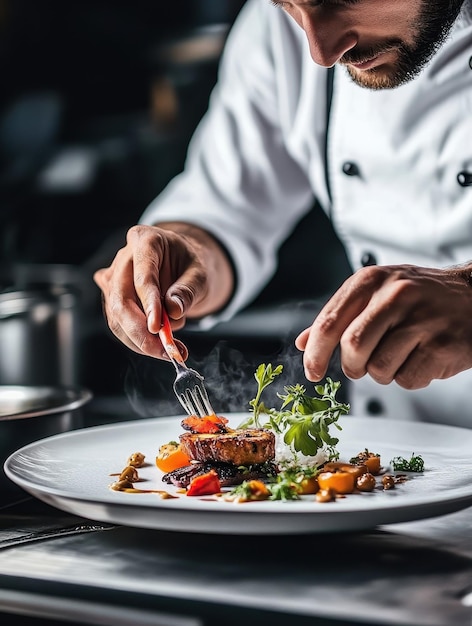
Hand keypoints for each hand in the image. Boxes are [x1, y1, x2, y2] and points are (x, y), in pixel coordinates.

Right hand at [93, 223, 232, 358]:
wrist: (183, 267)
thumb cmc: (191, 265)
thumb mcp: (200, 273)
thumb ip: (188, 290)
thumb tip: (173, 311)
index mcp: (144, 240)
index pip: (142, 275)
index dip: (148, 302)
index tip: (157, 327)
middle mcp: (123, 259)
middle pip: (121, 300)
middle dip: (140, 331)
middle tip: (166, 350)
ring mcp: (114, 280)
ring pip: (117, 317)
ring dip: (142, 340)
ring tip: (172, 349)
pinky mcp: (112, 299)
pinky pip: (120, 325)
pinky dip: (139, 341)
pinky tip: (160, 345)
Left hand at [295, 264, 471, 389]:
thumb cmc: (417, 297)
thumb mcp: (375, 293)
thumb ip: (339, 316)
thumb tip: (303, 343)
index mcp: (371, 280)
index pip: (330, 322)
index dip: (316, 353)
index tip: (313, 372)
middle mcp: (395, 295)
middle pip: (352, 347)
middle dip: (352, 366)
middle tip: (360, 366)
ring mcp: (422, 319)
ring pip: (379, 368)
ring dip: (382, 373)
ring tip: (399, 355)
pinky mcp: (442, 345)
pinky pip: (408, 380)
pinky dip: (409, 378)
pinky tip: (420, 358)